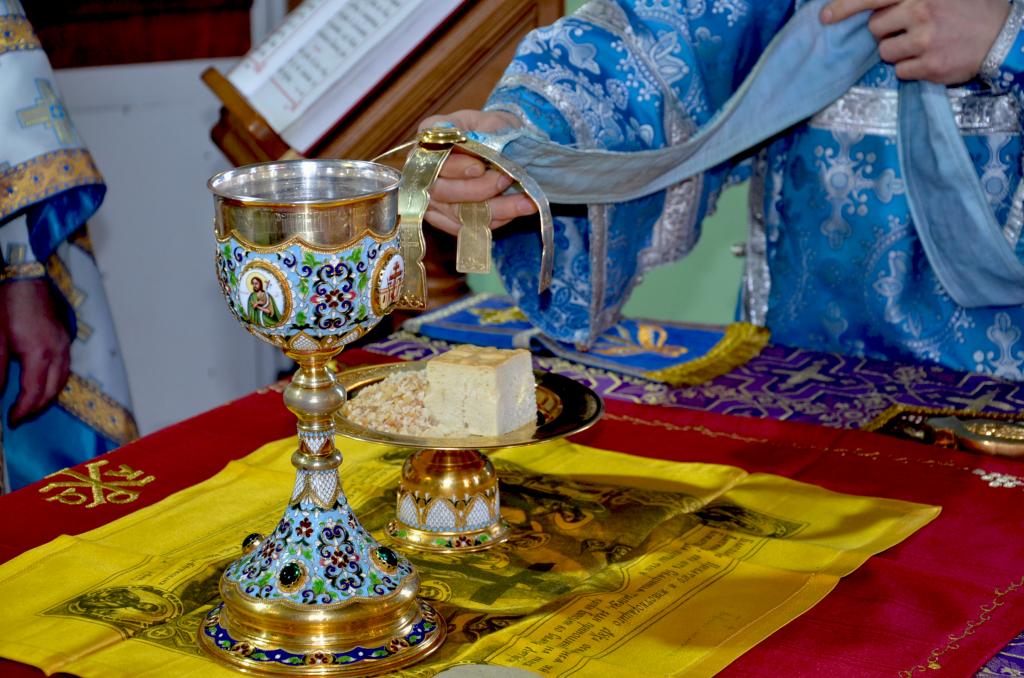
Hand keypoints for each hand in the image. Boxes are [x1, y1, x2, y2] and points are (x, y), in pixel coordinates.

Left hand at [0, 279, 70, 425]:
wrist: (23, 275)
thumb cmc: (7, 304)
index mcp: (40, 354)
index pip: (33, 393)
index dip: (23, 410)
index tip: (11, 421)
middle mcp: (58, 352)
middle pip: (53, 390)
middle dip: (37, 407)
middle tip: (20, 417)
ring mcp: (64, 343)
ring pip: (63, 379)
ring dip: (48, 395)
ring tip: (32, 403)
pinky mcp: (64, 336)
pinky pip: (65, 366)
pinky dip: (56, 380)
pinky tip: (44, 380)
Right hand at [418, 109, 538, 235]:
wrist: (504, 143)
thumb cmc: (494, 128)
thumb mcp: (492, 121)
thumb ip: (484, 132)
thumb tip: (478, 146)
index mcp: (429, 141)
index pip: (430, 160)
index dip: (454, 168)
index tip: (480, 167)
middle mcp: (424, 172)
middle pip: (440, 191)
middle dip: (476, 190)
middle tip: (505, 180)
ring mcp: (433, 199)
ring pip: (458, 213)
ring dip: (494, 210)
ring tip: (525, 202)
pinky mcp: (447, 219)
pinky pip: (468, 226)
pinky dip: (495, 220)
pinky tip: (518, 210)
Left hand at [821, 0, 1010, 83]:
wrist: (1004, 37)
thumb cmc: (969, 10)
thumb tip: (873, 8)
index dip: (844, 6)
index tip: (825, 17)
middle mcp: (921, 10)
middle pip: (875, 29)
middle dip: (885, 32)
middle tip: (909, 30)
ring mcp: (925, 40)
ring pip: (886, 52)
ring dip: (898, 52)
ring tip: (924, 44)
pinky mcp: (929, 66)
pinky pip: (900, 72)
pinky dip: (910, 69)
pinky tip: (930, 59)